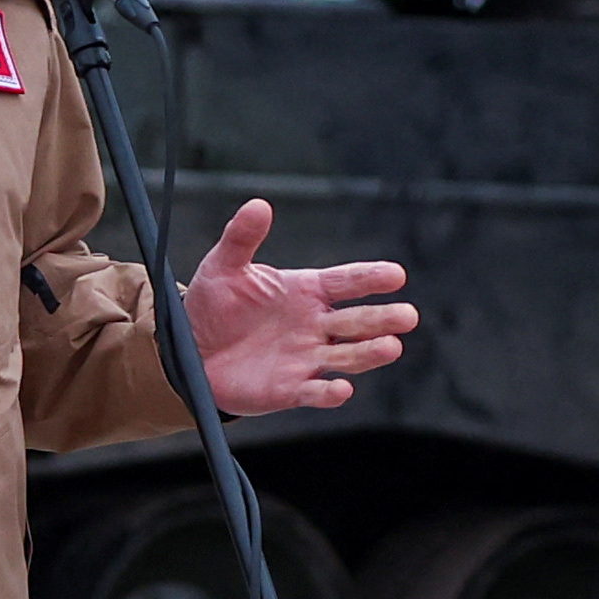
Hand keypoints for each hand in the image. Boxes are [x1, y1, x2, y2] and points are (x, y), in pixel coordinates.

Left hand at [184, 199, 412, 417]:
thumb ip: (241, 238)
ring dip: (370, 353)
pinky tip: (340, 390)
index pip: (347, 281)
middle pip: (359, 321)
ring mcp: (307, 357)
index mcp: (309, 291)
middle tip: (407, 316)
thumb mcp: (224, 268)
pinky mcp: (290, 389)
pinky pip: (315, 392)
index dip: (371, 278)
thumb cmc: (215, 305)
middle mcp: (317, 324)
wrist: (191, 351)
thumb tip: (257, 205)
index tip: (395, 275)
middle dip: (384, 319)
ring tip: (391, 346)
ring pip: (349, 357)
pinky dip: (330, 393)